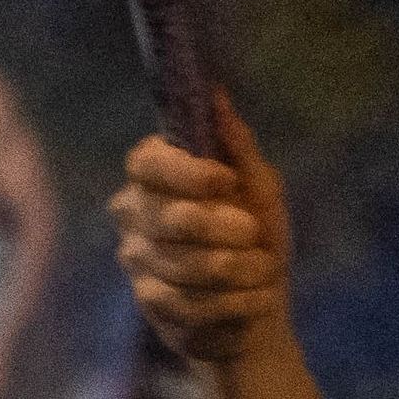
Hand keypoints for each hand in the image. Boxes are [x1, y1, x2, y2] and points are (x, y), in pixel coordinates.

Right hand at [112, 101, 291, 364]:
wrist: (260, 305)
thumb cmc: (257, 238)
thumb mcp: (260, 188)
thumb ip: (237, 145)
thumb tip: (217, 94)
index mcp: (154, 173)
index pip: (147, 164)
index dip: (186, 173)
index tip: (226, 180)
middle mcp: (133, 211)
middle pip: (172, 219)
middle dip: (228, 230)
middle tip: (257, 236)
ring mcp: (136, 258)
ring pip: (185, 266)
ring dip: (241, 270)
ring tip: (265, 270)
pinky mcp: (149, 302)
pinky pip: (189, 304)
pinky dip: (235, 303)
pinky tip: (255, 300)